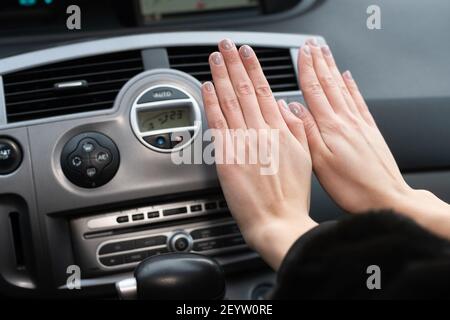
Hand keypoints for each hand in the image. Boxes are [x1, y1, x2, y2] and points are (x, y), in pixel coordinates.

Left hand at [201, 39, 316, 269]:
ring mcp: (242, 143)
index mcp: (280, 131)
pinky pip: (216, 124)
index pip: (264, 91)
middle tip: (226, 46)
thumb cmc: (291, 196)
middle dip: (235, 64)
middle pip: (244, 90)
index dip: (254, 69)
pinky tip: (207, 87)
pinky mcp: (226, 157)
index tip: (248, 53)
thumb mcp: (305, 157)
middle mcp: (260, 132)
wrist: (277, 221)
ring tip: (216, 58)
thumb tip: (284, 108)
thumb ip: (295, 129)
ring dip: (221, 76)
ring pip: (229, 101)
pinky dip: (211, 103)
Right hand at [292, 38, 449, 238]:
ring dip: (333, 69)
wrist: (386, 196)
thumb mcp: (320, 163)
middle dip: (319, 62)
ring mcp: (359, 124)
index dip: (306, 69)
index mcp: (331, 127)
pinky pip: (359, 101)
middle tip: (312, 45)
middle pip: (330, 84)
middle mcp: (346, 120)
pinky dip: (352, 86)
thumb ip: (306, 132)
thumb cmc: (352, 186)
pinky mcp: (369, 130)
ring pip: (343, 88)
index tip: (301, 52)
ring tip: (326, 54)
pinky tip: (349, 77)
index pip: (315, 90)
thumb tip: (292, 108)